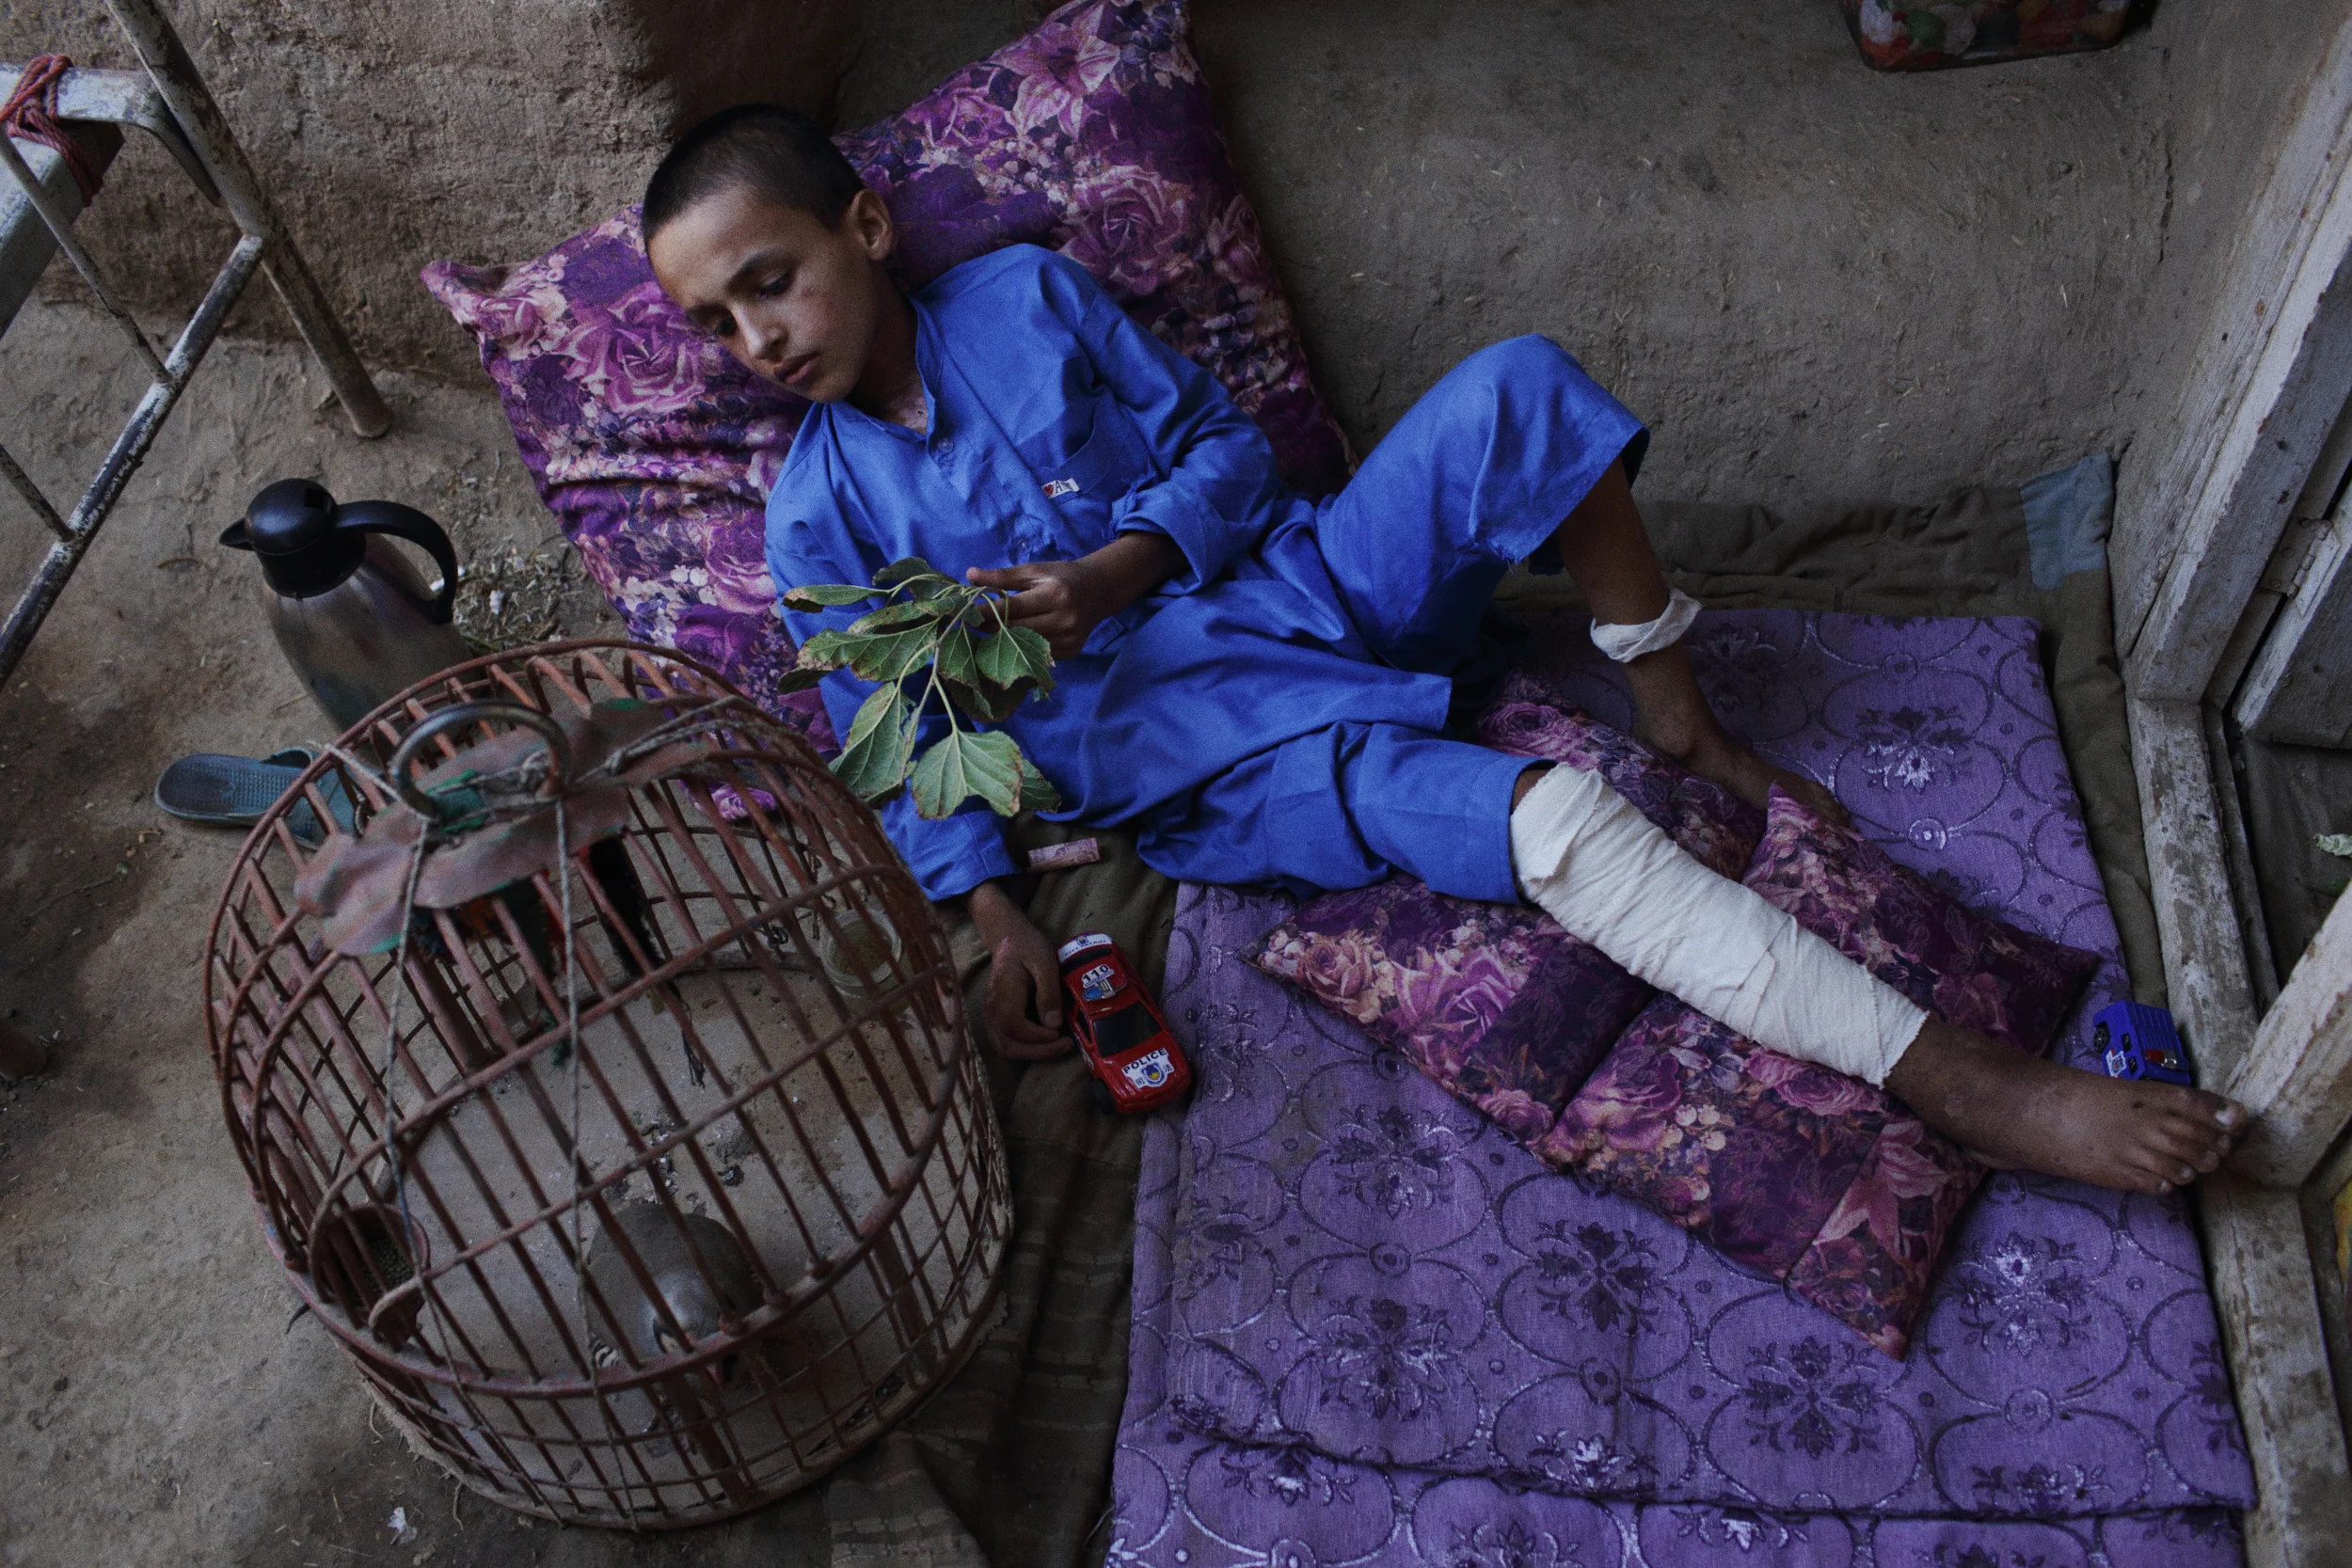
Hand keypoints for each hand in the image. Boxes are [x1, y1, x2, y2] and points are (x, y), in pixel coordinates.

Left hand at [966, 531, 1183, 659]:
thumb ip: (1002, 576)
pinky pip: (1037, 654)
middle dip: (989, 628)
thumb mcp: (1035, 571)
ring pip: (1024, 646)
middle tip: (967, 625)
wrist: (1098, 592)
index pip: (1011, 608)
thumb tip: (970, 575)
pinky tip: (1010, 643)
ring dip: (1002, 642)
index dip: (985, 612)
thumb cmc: (1062, 577)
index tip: (964, 613)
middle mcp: (1064, 619)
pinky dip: (1021, 649)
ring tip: (984, 635)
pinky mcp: (1070, 652)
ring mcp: (1069, 639)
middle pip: (1015, 630)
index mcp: (1054, 595)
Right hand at [966, 879, 1071, 1058]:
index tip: (1060, 1033)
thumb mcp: (1045, 963)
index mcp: (1003, 993)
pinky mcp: (995, 1020)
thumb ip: (1049, 993)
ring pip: (1006, 1049)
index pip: (1014, 1027)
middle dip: (1040, 1052)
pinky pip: (1005, 1044)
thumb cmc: (1028, 948)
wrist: (1009, 940)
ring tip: (1057, 1046)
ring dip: (1032, 1054)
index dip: (1037, 1037)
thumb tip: (1054, 1024)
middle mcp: (991, 1009)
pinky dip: (1024, 1050)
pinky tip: (1044, 1043)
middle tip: (1066, 1045)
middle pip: (1009, 1045)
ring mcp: (990, 1017)